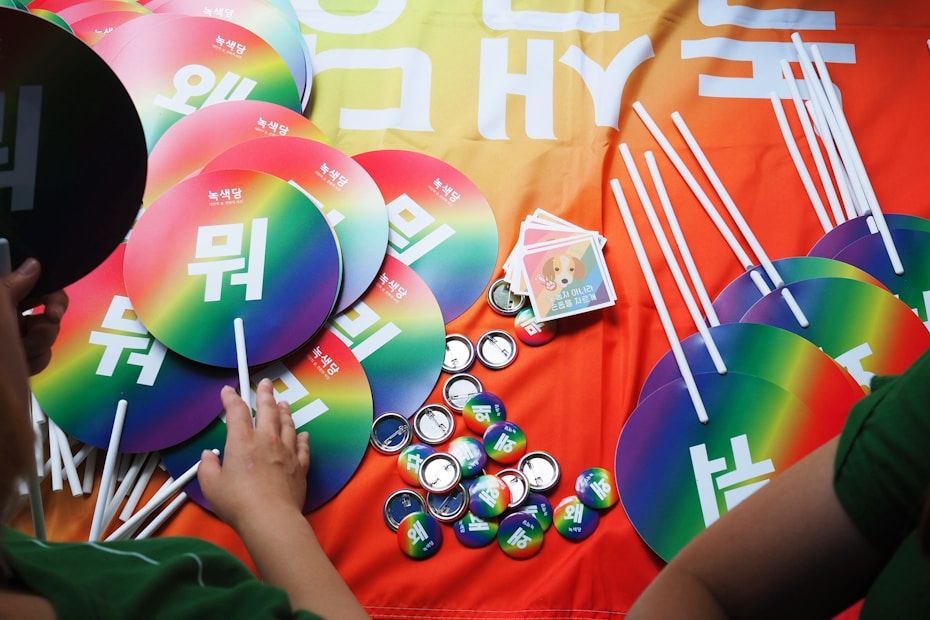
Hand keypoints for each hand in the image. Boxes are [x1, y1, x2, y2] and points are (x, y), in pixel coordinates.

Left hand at [2, 258, 67, 374]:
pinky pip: (40, 347)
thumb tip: (30, 265)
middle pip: (32, 301)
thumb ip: (9, 284)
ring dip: (41, 341)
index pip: (12, 278)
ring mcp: (3, 339)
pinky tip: (24, 365)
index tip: (45, 300)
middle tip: (39, 325)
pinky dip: (39, 357)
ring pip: (41, 326)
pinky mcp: (13, 357)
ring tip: (22, 353)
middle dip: (42, 317)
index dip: (35, 284)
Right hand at [197, 379, 310, 529]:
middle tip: (265, 384)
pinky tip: (303, 434)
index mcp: (242, 441)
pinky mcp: (300, 466)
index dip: (231, 398)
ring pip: (288, 424)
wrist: (270, 518)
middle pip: (268, 410)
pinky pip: (303, 446)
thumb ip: (207, 467)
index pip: (237, 411)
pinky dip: (302, 438)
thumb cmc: (239, 503)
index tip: (228, 391)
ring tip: (283, 403)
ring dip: (284, 411)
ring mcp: (286, 452)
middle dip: (265, 394)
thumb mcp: (211, 485)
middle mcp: (267, 440)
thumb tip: (208, 457)